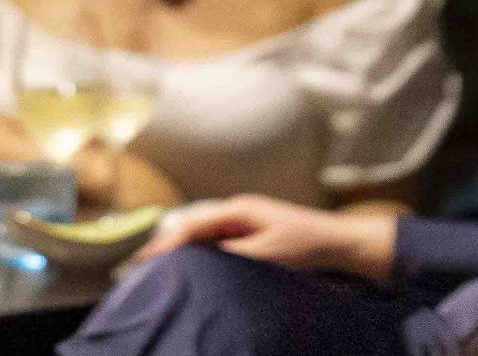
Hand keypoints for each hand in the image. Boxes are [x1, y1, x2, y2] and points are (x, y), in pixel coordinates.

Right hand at [132, 195, 395, 280]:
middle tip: (142, 263)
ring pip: (201, 233)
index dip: (170, 241)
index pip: (194, 224)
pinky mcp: (247, 234)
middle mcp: (236, 211)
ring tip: (156, 265)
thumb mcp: (268, 253)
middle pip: (192, 225)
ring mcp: (241, 222)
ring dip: (180, 247)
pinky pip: (214, 241)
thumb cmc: (305, 244)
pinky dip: (197, 252)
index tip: (149, 257)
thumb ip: (235, 255)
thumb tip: (204, 260)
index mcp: (238, 210)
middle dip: (167, 242)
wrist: (336, 241)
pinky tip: (188, 266)